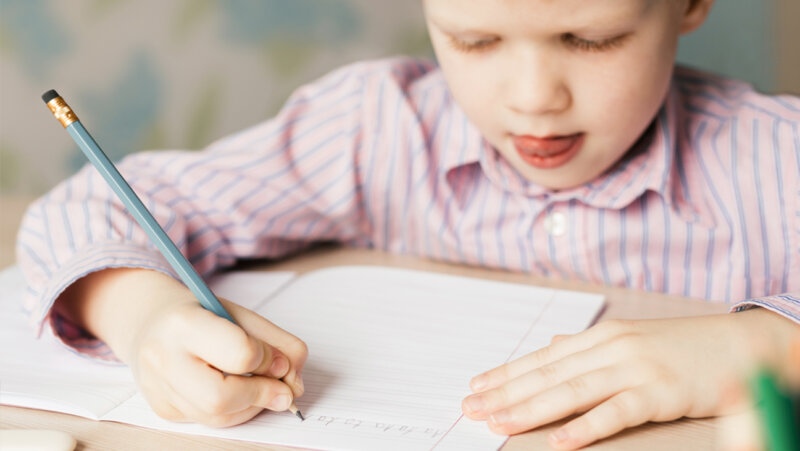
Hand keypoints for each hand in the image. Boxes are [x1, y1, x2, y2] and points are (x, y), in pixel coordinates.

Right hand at [56, 267, 307, 426]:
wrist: (153, 321)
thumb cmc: (204, 316)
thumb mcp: (243, 315)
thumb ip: (279, 344)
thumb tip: (295, 384)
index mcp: (185, 322)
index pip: (238, 353)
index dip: (267, 359)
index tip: (276, 358)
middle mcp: (163, 357)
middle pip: (220, 398)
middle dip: (260, 395)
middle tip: (282, 390)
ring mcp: (158, 387)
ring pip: (216, 416)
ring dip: (251, 406)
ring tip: (260, 386)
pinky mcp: (162, 408)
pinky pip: (207, 421)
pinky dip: (234, 411)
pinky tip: (236, 390)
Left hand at [461, 309, 797, 449]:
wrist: (739, 343)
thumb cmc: (682, 346)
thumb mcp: (631, 339)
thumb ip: (590, 345)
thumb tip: (556, 342)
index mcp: (601, 336)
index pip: (542, 357)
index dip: (506, 373)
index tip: (476, 386)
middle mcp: (611, 347)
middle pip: (548, 374)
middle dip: (505, 392)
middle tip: (472, 408)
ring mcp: (634, 368)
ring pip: (571, 390)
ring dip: (530, 408)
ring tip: (499, 422)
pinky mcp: (659, 392)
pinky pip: (616, 412)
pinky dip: (585, 427)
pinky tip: (559, 441)